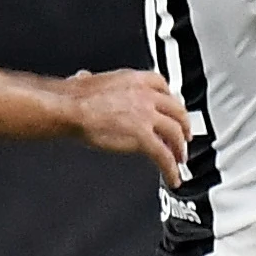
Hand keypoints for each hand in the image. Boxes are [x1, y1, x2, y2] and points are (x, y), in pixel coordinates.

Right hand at [67, 67, 193, 180]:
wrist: (70, 109)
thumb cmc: (73, 98)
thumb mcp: (86, 80)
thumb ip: (90, 80)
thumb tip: (83, 78)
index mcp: (135, 80)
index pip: (163, 86)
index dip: (171, 100)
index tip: (172, 109)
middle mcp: (146, 95)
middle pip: (176, 110)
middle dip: (183, 124)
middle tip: (185, 136)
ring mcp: (147, 116)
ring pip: (175, 133)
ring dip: (180, 148)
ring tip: (180, 159)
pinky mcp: (144, 137)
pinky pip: (163, 155)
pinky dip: (171, 168)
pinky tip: (172, 177)